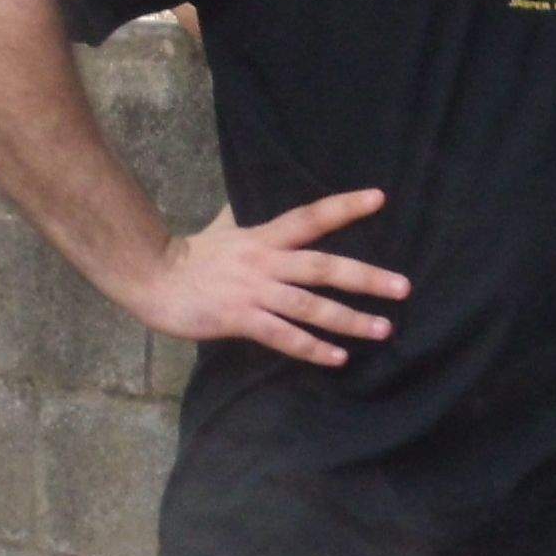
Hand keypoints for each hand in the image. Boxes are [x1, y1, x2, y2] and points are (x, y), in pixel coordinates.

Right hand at [125, 188, 406, 366]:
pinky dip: (313, 348)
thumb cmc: (189, 256)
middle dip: (365, 278)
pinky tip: (338, 358)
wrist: (151, 278)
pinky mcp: (240, 319)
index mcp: (263, 237)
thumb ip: (241, 217)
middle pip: (323, 267)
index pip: (311, 217)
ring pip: (310, 306)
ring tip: (383, 329)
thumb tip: (241, 198)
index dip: (344, 207)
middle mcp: (265, 262)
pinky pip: (283, 336)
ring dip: (349, 319)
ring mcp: (253, 292)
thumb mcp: (222, 228)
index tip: (379, 198)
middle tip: (403, 287)